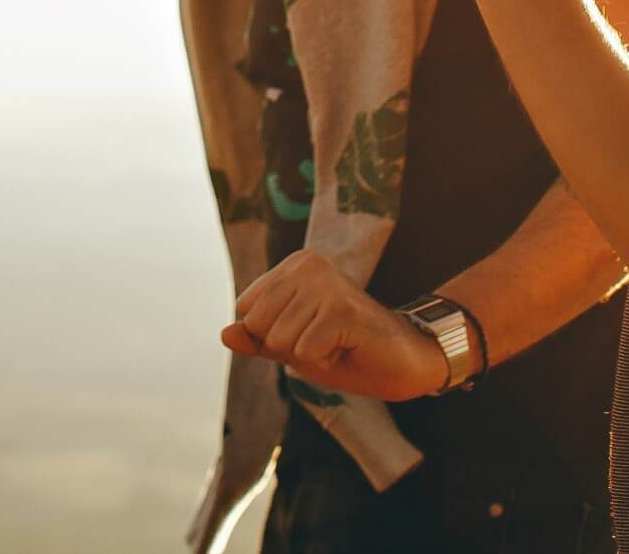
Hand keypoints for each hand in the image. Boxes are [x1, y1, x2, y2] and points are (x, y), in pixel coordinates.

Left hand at [220, 249, 449, 401]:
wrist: (405, 362)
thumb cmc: (347, 351)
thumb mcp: (293, 346)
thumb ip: (258, 340)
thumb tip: (224, 333)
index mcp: (293, 266)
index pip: (247, 313)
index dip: (273, 337)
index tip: (309, 333)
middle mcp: (308, 265)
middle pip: (259, 326)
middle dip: (289, 348)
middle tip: (326, 341)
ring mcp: (326, 285)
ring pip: (281, 341)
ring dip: (309, 356)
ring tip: (338, 344)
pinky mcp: (342, 310)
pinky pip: (305, 353)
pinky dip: (325, 363)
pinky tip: (348, 349)